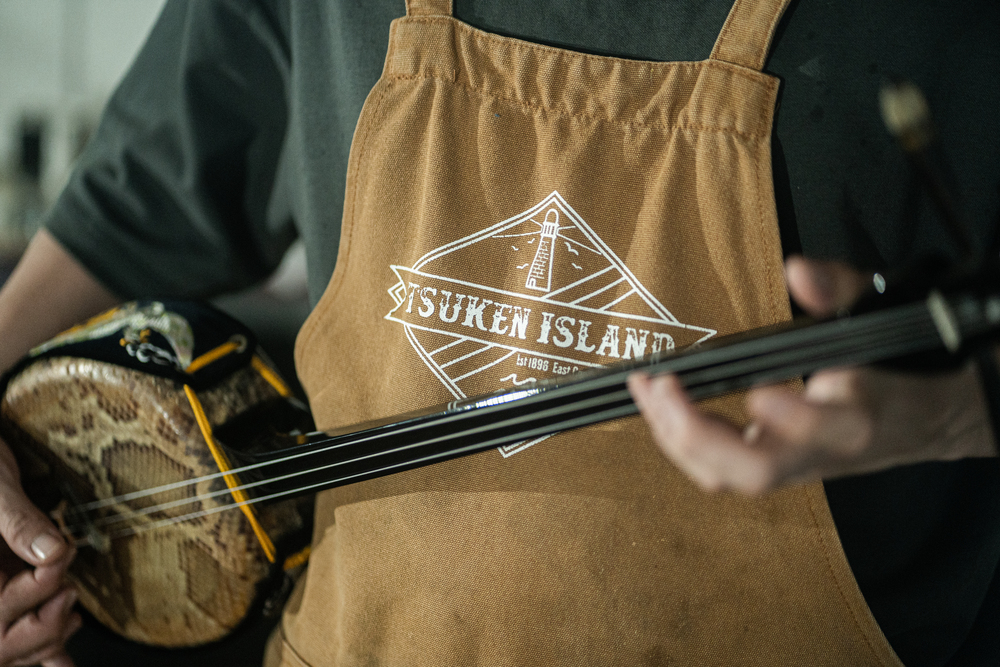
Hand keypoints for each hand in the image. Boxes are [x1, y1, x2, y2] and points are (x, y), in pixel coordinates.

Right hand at [0, 439, 79, 666]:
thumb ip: (18, 519)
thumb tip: (53, 551)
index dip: (37, 586)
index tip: (62, 555)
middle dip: (42, 625)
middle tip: (69, 593)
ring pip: (5, 647)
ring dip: (44, 640)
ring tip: (72, 616)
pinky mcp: (1, 591)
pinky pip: (12, 635)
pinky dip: (40, 653)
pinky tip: (62, 663)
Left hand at [627, 256, 996, 494]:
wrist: (928, 419)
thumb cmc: (902, 366)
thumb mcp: (882, 314)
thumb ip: (841, 291)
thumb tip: (801, 271)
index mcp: (857, 416)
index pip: (824, 430)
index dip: (790, 417)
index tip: (758, 390)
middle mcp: (822, 453)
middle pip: (757, 471)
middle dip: (698, 435)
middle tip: (661, 387)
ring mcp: (795, 468)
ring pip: (730, 479)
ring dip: (677, 440)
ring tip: (646, 391)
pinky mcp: (775, 468)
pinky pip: (720, 471)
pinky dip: (684, 442)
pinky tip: (662, 405)